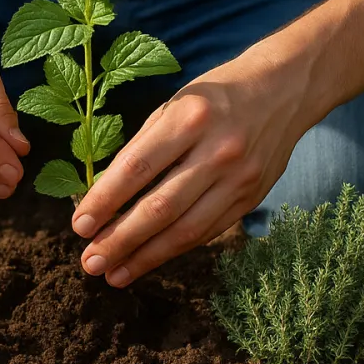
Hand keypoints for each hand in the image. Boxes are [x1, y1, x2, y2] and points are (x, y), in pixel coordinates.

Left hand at [71, 45, 311, 285]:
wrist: (284, 89)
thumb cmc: (216, 95)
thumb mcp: (175, 103)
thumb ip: (143, 145)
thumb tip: (104, 194)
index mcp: (190, 117)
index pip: (137, 168)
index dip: (105, 200)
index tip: (79, 225)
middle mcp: (217, 150)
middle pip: (160, 207)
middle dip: (120, 240)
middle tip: (90, 262)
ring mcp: (239, 177)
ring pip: (185, 229)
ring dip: (145, 256)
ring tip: (114, 274)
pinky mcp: (252, 197)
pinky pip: (208, 231)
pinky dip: (175, 249)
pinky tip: (149, 259)